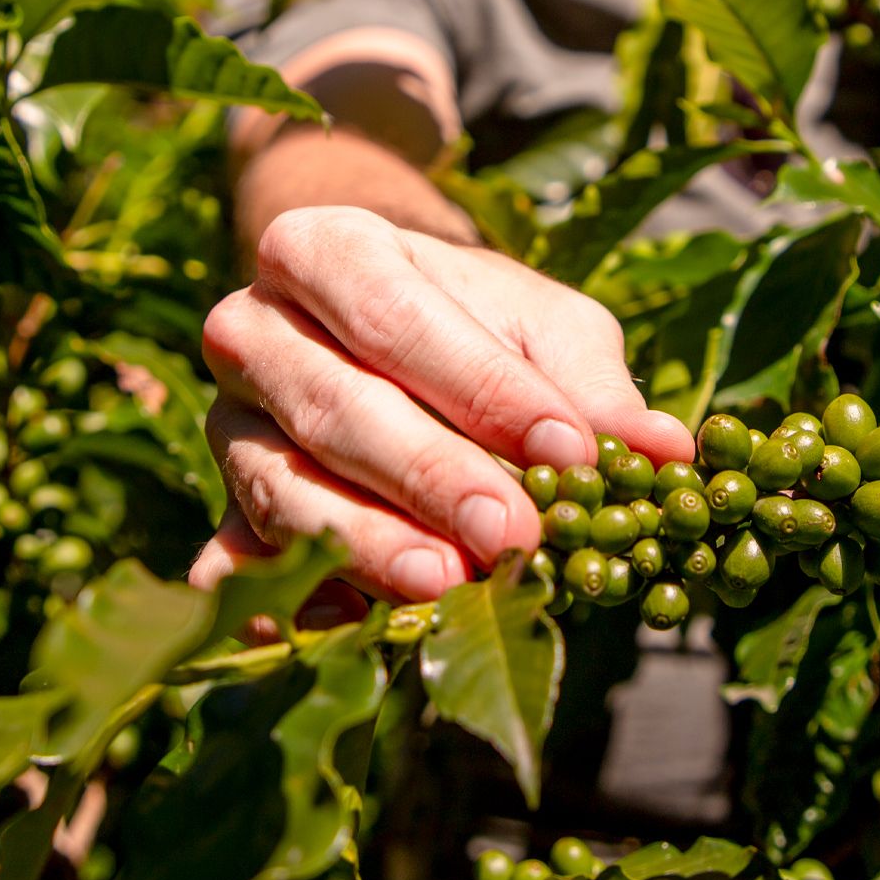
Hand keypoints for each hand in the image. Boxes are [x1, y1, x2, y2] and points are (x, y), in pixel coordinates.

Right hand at [188, 206, 693, 607]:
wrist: (377, 324)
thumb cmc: (474, 322)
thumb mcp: (542, 323)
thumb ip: (589, 380)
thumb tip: (661, 452)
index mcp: (320, 249)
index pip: (394, 314)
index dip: (480, 385)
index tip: (564, 448)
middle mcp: (251, 331)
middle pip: (332, 405)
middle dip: (428, 476)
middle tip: (512, 534)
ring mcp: (226, 426)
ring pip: (282, 488)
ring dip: (367, 544)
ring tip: (448, 584)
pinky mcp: (218, 511)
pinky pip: (229, 567)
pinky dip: (277, 606)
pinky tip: (350, 629)